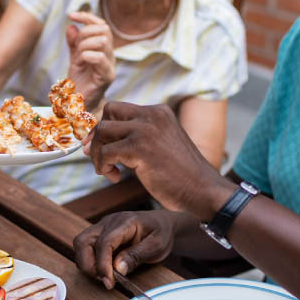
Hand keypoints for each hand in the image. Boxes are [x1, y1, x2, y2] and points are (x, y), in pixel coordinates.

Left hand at [66, 11, 114, 112]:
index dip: (87, 17)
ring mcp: (110, 65)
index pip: (101, 25)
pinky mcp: (107, 76)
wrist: (79, 103)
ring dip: (85, 45)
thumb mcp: (74, 58)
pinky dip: (87, 55)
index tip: (71, 15)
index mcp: (103, 49)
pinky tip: (81, 62)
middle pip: (104, 30)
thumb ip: (73, 43)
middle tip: (75, 45)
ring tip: (78, 57)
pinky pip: (100, 58)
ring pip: (103, 41)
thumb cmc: (79, 81)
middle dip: (85, 32)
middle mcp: (110, 55)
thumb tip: (71, 26)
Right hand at [74, 210, 177, 288]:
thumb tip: (117, 269)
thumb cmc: (161, 233)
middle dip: (88, 265)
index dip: (103, 264)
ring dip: (87, 264)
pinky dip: (90, 261)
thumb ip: (136, 256)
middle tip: (105, 280)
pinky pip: (86, 247)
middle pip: (83, 241)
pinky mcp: (100, 234)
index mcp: (125, 222)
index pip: (104, 242)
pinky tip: (105, 270)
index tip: (109, 282)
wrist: (163, 224)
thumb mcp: (156, 246)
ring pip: (81, 244)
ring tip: (105, 276)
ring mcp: (102, 227)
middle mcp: (109, 222)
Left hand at [84, 101, 224, 215]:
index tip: (99, 147)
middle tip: (96, 156)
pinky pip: (105, 152)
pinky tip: (115, 178)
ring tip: (107, 171)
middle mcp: (152, 115)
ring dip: (97, 153)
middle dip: (97, 134)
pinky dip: (103, 166)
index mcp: (159, 112)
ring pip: (102, 131)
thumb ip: (139, 137)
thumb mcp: (162, 145)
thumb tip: (100, 141)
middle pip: (109, 112)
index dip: (106, 127)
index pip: (120, 109)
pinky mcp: (138, 148)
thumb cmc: (182, 176)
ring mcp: (145, 129)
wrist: (203, 191)